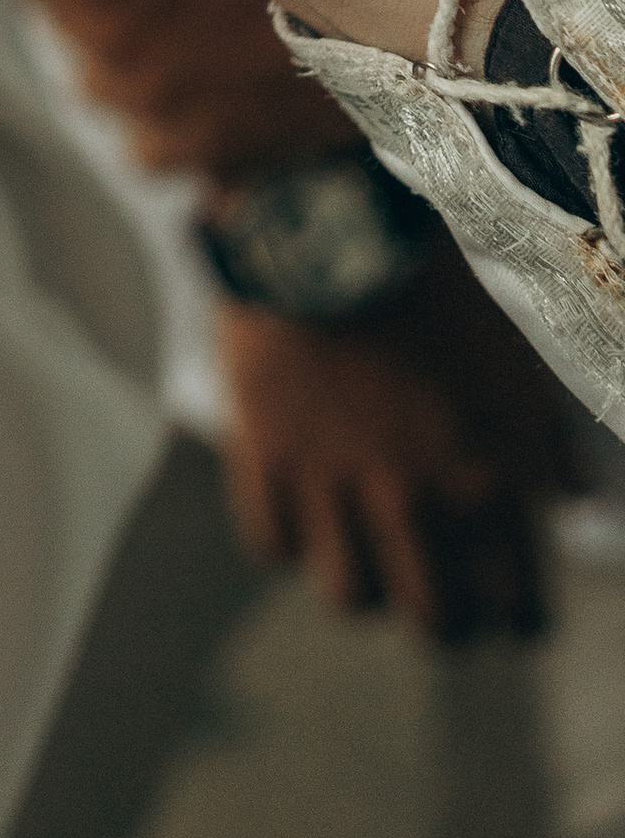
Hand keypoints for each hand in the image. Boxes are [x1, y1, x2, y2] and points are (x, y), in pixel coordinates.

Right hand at [217, 248, 583, 638]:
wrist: (327, 215)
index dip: (519, 617)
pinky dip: (290, 539)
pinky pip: (271, 544)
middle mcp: (410, 498)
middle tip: (444, 595)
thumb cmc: (434, 278)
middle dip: (448, 619)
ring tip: (370, 556)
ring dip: (366, 586)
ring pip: (351, 599)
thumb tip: (572, 503)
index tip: (513, 610)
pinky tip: (306, 509)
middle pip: (435, 622)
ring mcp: (330, 482)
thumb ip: (545, 443)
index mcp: (485, 478)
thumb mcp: (514, 356)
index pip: (515, 606)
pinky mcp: (264, 455)